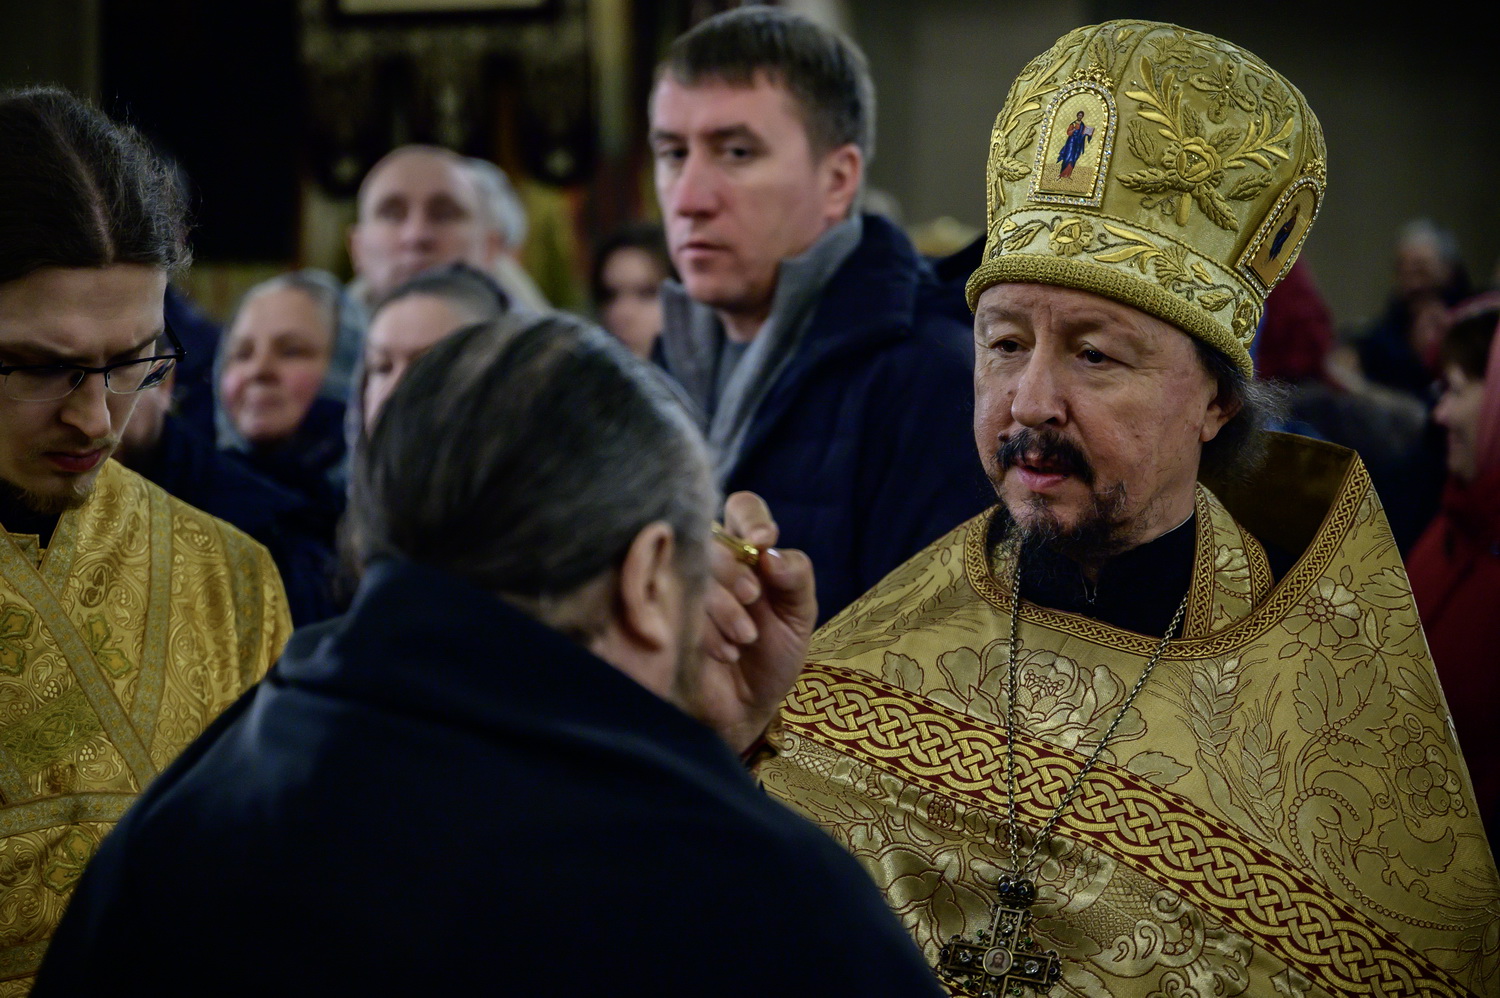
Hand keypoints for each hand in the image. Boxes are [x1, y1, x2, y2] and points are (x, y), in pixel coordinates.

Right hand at [695, 491, 816, 753]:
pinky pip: (673, 602)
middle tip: (752, 598)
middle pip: (711, 537)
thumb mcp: (798, 619)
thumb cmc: (772, 657)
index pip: (742, 508)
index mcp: (747, 552)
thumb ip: (797, 579)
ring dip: (722, 602)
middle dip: (734, 568)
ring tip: (744, 637)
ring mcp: (682, 584)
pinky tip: (725, 651)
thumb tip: (773, 553)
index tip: (763, 541)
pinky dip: (706, 627)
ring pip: (691, 568)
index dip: (751, 517)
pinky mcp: (661, 614)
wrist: (745, 710)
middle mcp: (711, 561)